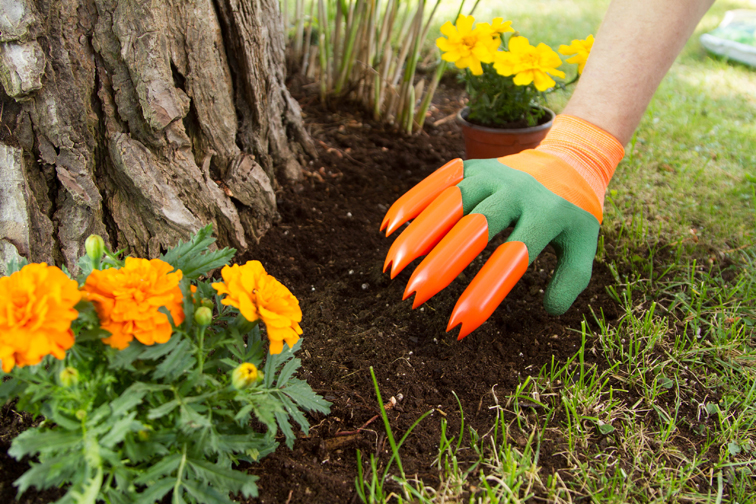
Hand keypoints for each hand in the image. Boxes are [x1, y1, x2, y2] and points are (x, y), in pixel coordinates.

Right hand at [380, 115, 623, 338]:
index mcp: (545, 213)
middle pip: (475, 228)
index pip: (512, 258)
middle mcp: (515, 191)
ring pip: (451, 203)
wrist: (569, 157)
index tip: (459, 324)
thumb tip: (549, 311)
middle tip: (414, 295)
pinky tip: (390, 227)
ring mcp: (491, 175)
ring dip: (419, 235)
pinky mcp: (472, 166)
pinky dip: (413, 203)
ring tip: (392, 268)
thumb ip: (572, 278)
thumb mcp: (584, 244)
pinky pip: (438, 183)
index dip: (484, 292)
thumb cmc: (572, 212)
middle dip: (442, 263)